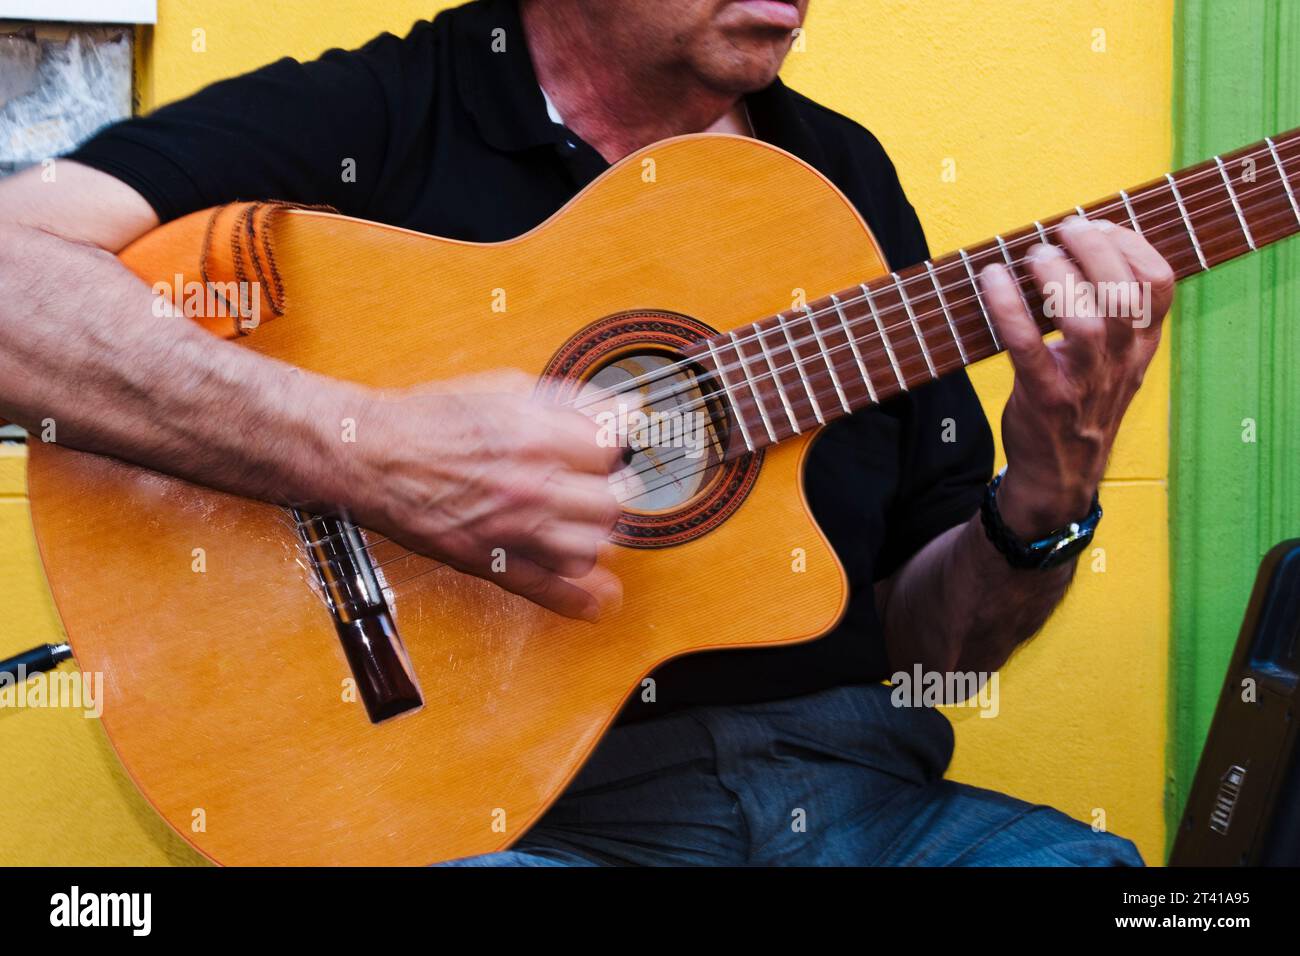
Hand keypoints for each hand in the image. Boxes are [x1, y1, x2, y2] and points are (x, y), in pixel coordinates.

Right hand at [346, 371, 623, 620]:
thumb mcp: (505, 388)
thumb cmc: (431, 418)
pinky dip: (576, 600)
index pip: (611, 451)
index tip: (605, 447)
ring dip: (594, 536)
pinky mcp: (489, 561)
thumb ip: (568, 400)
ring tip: (583, 522)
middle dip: (608, 491)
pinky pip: (545, 589)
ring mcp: (511, 530)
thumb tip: (621, 407)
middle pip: (608, 504)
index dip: (612, 447)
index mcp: (535, 437)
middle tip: (595, 485)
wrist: (371, 454)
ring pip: (588, 550)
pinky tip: (596, 601)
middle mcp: (529, 487)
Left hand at [979, 216, 1174, 537]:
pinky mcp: (1046, 399)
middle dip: (1093, 249)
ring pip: (1088, 319)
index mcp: (1140, 344)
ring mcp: (1085, 382)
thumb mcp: (1112, 361)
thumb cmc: (1079, 403)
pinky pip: (1028, 346)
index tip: (1098, 224)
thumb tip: (1074, 247)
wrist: (1059, 476)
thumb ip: (1108, 313)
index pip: (1159, 283)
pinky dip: (1009, 309)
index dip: (1131, 244)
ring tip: (1034, 257)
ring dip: (1058, 277)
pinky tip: (991, 281)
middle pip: (1124, 292)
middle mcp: (1120, 360)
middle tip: (1060, 232)